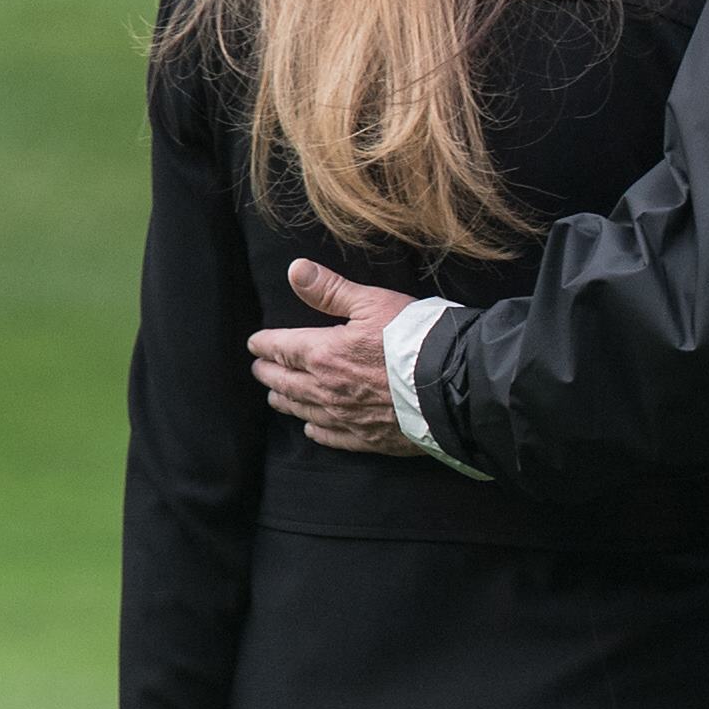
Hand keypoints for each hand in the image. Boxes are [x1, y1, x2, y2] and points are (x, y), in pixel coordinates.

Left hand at [250, 260, 416, 454]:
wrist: (453, 386)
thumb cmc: (416, 340)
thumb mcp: (374, 302)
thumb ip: (331, 289)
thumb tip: (295, 270)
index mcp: (322, 353)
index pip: (280, 348)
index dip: (263, 344)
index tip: (255, 343)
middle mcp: (325, 388)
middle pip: (284, 382)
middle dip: (268, 373)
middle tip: (261, 369)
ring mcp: (345, 416)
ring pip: (301, 410)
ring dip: (285, 401)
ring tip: (277, 397)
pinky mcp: (367, 438)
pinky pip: (330, 436)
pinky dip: (315, 431)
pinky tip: (311, 428)